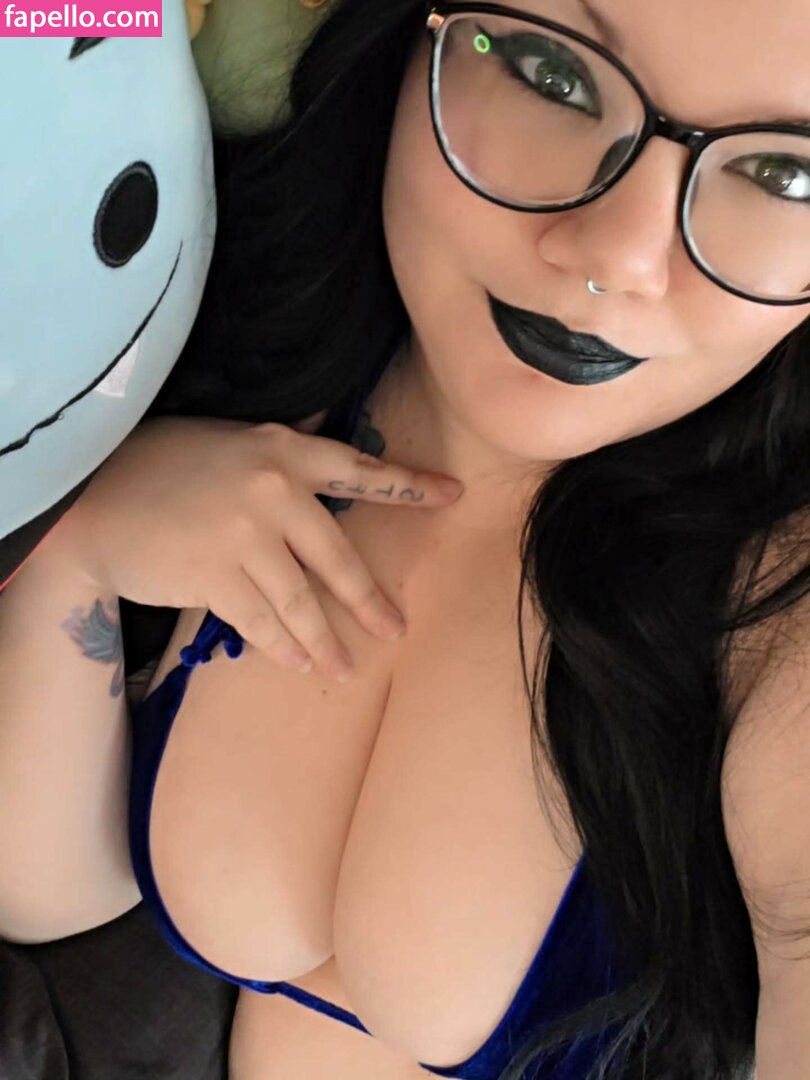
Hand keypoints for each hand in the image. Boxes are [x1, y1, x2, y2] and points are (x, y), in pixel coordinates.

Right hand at [48, 415, 463, 681]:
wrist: (93, 496)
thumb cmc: (163, 465)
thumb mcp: (231, 444)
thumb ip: (280, 459)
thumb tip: (326, 468)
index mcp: (281, 450)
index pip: (358, 470)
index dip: (407, 486)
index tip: (452, 495)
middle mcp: (271, 489)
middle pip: (338, 558)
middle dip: (370, 601)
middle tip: (395, 628)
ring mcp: (243, 535)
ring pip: (301, 602)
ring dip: (326, 640)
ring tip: (343, 667)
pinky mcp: (213, 575)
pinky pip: (261, 622)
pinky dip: (283, 647)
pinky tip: (299, 663)